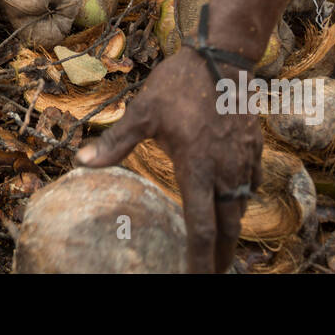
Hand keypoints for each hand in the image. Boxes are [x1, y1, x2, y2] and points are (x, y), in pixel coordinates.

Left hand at [76, 46, 263, 272]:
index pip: (201, 228)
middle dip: (220, 256)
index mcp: (197, 169)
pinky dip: (242, 197)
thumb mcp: (143, 112)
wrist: (223, 56)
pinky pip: (251, 182)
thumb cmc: (179, 83)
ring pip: (242, 206)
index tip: (196, 278)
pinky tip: (235, 199)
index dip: (199, 260)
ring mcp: (243, 160)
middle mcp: (224, 171)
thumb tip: (81, 161)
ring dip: (232, 229)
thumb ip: (116, 142)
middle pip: (227, 227)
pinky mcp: (253, 147)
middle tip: (213, 273)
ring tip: (223, 246)